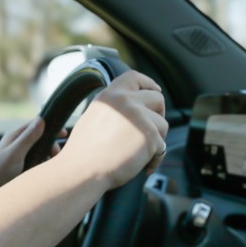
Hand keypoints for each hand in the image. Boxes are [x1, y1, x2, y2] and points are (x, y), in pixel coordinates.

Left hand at [0, 117, 55, 199]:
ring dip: (47, 154)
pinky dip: (42, 163)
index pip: (36, 123)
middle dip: (51, 144)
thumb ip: (28, 138)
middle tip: (55, 155)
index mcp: (15, 136)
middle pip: (40, 137)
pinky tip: (44, 171)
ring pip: (39, 149)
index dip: (51, 126)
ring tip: (51, 164)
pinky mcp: (20, 165)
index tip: (64, 133)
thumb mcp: (15, 154)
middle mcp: (17, 143)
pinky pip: (35, 160)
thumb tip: (42, 119)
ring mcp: (18, 154)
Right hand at [56, 71, 167, 188]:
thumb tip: (133, 109)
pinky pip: (162, 146)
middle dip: (159, 113)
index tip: (155, 90)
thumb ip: (114, 108)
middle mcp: (126, 102)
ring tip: (142, 153)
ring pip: (162, 124)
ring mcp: (140, 117)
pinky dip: (155, 158)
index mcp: (111, 96)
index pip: (134, 77)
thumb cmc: (84, 151)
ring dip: (156, 139)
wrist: (83, 169)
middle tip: (151, 129)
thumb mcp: (94, 116)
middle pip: (157, 98)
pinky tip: (143, 166)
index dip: (148, 83)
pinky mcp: (150, 135)